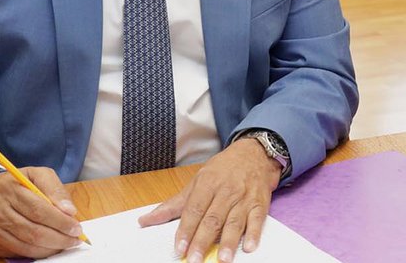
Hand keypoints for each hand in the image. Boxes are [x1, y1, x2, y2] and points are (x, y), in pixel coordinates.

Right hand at [0, 167, 83, 258]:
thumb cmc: (17, 184)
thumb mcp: (37, 175)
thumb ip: (55, 189)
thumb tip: (69, 211)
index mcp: (10, 189)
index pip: (39, 210)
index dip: (60, 222)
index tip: (76, 228)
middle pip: (33, 231)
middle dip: (59, 239)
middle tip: (75, 240)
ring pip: (27, 246)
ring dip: (50, 248)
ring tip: (65, 244)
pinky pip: (18, 252)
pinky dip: (37, 253)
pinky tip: (48, 247)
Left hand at [138, 138, 281, 262]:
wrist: (254, 153)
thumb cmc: (223, 169)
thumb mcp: (196, 181)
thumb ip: (173, 204)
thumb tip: (145, 220)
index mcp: (207, 184)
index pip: (194, 210)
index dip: (186, 230)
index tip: (180, 248)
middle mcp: (226, 191)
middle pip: (213, 219)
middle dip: (203, 240)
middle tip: (195, 259)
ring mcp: (244, 197)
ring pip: (235, 222)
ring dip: (229, 242)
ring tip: (223, 259)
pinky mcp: (260, 203)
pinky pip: (257, 220)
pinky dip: (254, 234)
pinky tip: (249, 246)